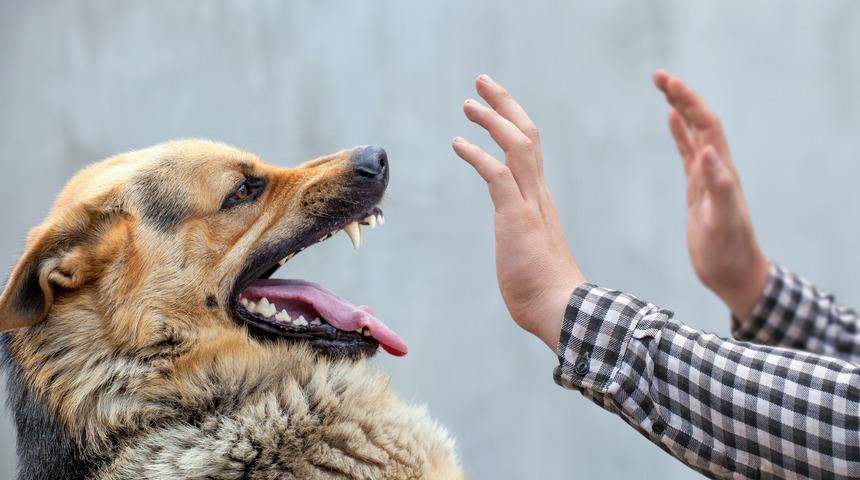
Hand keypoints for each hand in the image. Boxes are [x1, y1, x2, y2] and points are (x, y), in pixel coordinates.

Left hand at [452, 74, 585, 350]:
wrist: (560, 309)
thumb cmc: (544, 291)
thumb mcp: (528, 253)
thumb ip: (522, 238)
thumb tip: (518, 246)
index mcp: (539, 200)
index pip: (529, 150)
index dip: (512, 123)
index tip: (495, 107)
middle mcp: (538, 194)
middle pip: (527, 134)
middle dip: (504, 104)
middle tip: (482, 83)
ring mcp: (529, 204)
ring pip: (517, 145)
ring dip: (492, 119)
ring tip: (468, 102)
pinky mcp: (516, 217)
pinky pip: (497, 174)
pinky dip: (477, 155)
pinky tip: (458, 143)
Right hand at [653, 70, 768, 319]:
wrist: (733, 273)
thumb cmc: (729, 252)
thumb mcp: (723, 222)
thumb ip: (719, 187)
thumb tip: (708, 151)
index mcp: (722, 171)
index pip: (706, 125)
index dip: (688, 101)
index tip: (668, 82)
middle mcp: (716, 167)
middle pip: (699, 121)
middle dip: (681, 95)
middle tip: (657, 75)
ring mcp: (706, 177)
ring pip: (693, 132)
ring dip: (679, 108)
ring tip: (663, 87)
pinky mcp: (697, 188)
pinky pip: (687, 152)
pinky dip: (679, 133)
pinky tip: (670, 120)